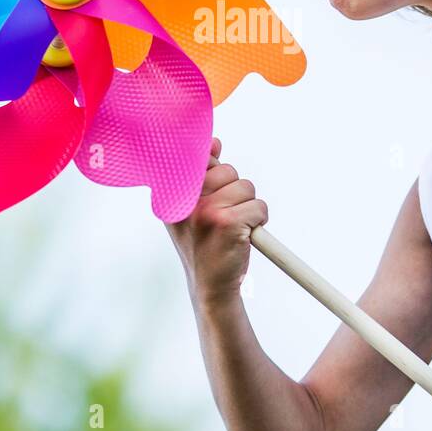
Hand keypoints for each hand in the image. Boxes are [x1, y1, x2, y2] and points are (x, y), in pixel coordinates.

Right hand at [164, 136, 267, 306]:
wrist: (210, 287)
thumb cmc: (204, 244)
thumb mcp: (193, 209)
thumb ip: (201, 175)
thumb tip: (215, 143)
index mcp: (172, 194)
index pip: (198, 158)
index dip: (212, 168)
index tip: (213, 190)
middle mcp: (186, 201)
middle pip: (227, 171)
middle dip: (234, 192)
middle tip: (223, 218)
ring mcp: (206, 211)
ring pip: (246, 188)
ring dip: (247, 207)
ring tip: (232, 229)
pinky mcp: (228, 223)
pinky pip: (258, 206)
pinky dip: (259, 221)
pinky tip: (243, 237)